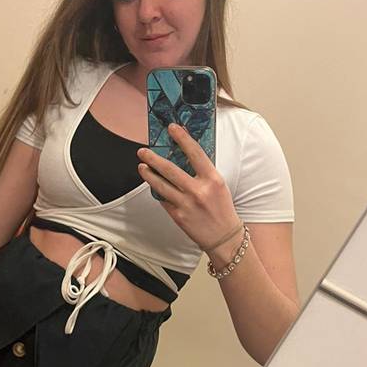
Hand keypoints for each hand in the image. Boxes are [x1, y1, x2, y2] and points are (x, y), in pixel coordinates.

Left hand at [137, 123, 241, 251]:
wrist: (224, 237)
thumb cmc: (222, 209)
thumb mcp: (218, 186)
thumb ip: (203, 172)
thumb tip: (183, 155)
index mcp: (213, 179)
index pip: (195, 153)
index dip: (182, 138)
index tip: (172, 128)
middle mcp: (198, 191)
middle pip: (170, 169)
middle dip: (153, 158)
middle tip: (143, 151)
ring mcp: (186, 204)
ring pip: (161, 185)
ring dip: (148, 174)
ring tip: (142, 166)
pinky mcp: (178, 216)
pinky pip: (163, 200)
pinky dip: (157, 191)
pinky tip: (153, 185)